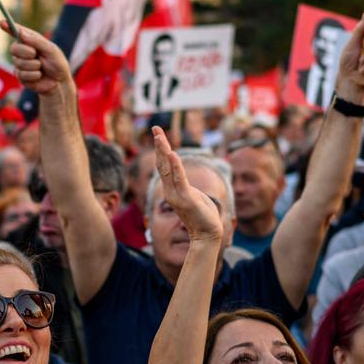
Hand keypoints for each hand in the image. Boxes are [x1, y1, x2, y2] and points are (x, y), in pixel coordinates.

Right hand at [7, 20, 72, 95]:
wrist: (60, 82)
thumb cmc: (57, 63)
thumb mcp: (51, 50)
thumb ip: (36, 41)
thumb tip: (20, 33)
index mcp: (30, 41)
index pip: (16, 32)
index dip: (8, 27)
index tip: (1, 23)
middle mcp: (22, 51)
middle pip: (13, 48)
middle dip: (25, 51)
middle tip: (35, 54)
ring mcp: (20, 64)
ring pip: (18, 63)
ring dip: (34, 65)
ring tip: (41, 67)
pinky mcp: (20, 76)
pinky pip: (22, 74)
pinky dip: (34, 75)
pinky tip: (39, 75)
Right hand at [152, 126, 222, 241]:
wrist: (207, 235)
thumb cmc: (203, 216)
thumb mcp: (192, 195)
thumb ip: (184, 185)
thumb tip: (181, 176)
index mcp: (172, 189)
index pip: (164, 165)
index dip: (160, 149)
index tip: (157, 133)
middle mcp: (170, 191)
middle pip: (162, 164)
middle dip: (159, 145)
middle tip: (155, 128)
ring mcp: (177, 195)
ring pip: (167, 169)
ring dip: (163, 152)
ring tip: (159, 137)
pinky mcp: (186, 199)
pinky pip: (180, 180)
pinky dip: (176, 167)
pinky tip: (173, 154)